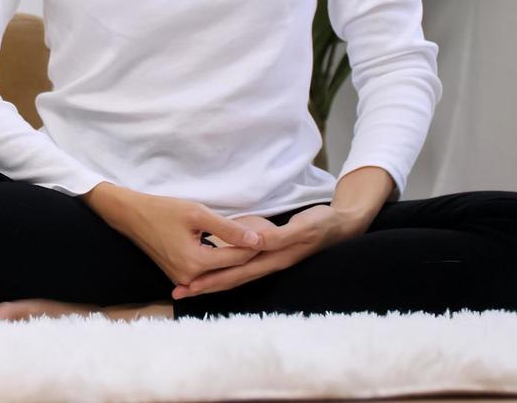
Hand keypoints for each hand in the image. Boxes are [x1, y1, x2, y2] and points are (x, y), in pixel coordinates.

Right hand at [85, 183, 264, 287]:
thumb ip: (228, 229)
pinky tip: (233, 252)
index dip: (255, 246)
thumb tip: (256, 241)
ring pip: (219, 272)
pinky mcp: (178, 276)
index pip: (237, 258)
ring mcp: (182, 279)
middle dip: (248, 255)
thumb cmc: (163, 210)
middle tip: (268, 240)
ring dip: (235, 259)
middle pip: (230, 269)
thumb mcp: (197, 213)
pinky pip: (207, 273)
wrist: (131, 216)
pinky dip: (221, 263)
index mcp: (196, 263)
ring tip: (254, 245)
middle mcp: (190, 277)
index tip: (271, 233)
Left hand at [172, 203, 359, 298]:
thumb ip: (279, 236)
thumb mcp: (301, 227)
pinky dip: (224, 270)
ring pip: (234, 275)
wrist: (339, 226)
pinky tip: (211, 270)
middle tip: (178, 292)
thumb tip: (256, 244)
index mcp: (272, 259)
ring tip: (188, 286)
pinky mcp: (268, 254)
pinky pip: (241, 265)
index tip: (190, 285)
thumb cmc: (321, 224)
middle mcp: (268, 264)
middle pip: (231, 279)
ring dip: (211, 281)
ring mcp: (268, 261)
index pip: (236, 273)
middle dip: (205, 286)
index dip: (213, 280)